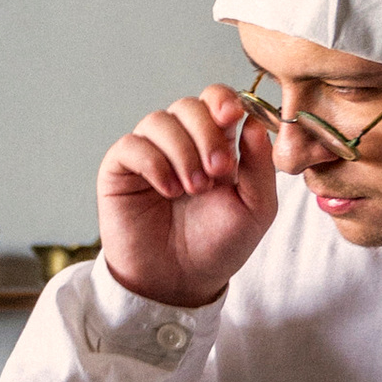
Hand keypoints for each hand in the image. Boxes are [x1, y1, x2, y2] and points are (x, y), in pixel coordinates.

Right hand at [98, 83, 279, 308]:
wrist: (181, 282)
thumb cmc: (219, 245)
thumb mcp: (256, 208)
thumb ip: (260, 166)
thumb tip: (253, 122)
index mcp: (215, 143)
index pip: (216, 100)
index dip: (223, 100)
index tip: (233, 117)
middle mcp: (181, 142)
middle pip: (189, 105)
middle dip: (206, 133)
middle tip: (218, 172)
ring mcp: (149, 153)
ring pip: (159, 120)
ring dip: (182, 151)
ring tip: (192, 189)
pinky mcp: (121, 169)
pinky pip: (132, 145)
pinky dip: (154, 162)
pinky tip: (168, 190)